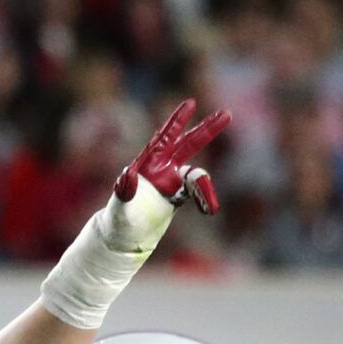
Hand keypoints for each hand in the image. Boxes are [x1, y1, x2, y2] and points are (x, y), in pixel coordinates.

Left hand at [117, 99, 229, 215]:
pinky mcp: (176, 196)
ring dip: (206, 185)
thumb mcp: (118, 208)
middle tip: (227, 113)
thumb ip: (123, 191)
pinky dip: (205, 199)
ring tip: (209, 209)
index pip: (164, 138)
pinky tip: (208, 211)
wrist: (121, 240)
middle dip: (207, 129)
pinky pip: (197, 192)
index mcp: (147, 165)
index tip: (190, 102)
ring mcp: (170, 182)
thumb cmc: (116, 223)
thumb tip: (128, 173)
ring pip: (196, 173)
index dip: (177, 121)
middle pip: (189, 144)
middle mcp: (161, 169)